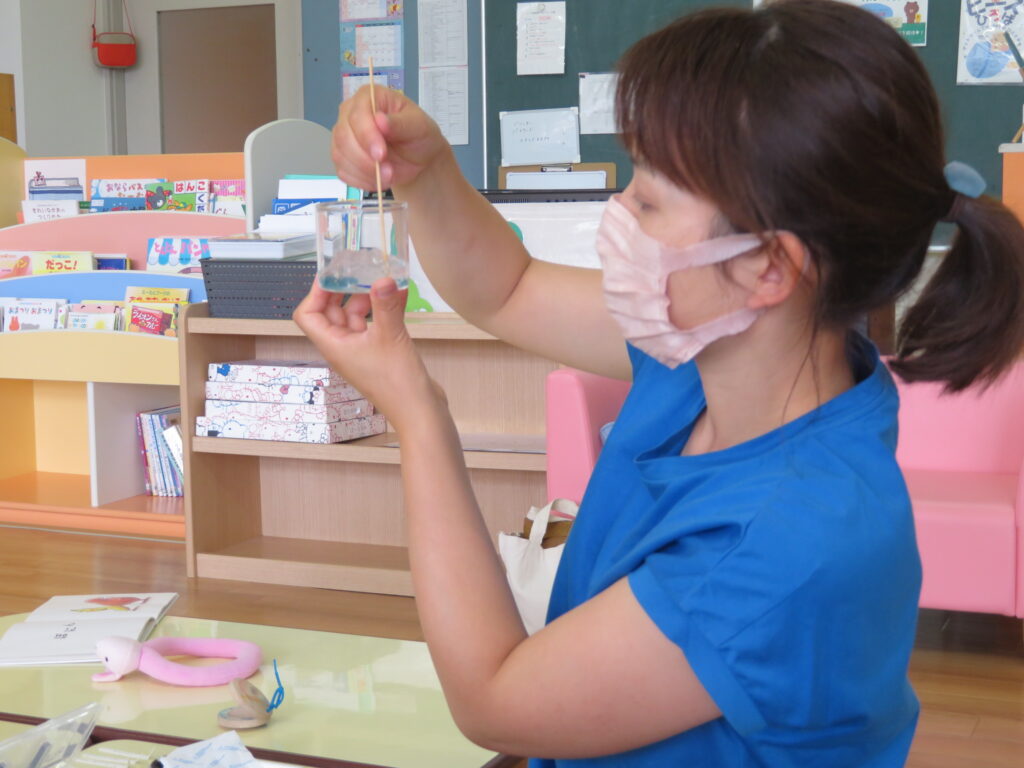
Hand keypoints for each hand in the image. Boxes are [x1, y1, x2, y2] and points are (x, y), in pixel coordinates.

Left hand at [292, 278, 445, 431]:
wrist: (419, 412)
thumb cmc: (398, 382)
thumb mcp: (390, 336)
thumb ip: (386, 305)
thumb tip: (382, 279)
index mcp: (334, 346)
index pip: (308, 315)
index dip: (315, 293)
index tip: (334, 274)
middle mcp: (343, 348)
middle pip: (331, 313)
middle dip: (343, 291)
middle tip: (358, 271)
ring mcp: (361, 352)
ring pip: (355, 318)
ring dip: (366, 299)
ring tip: (381, 280)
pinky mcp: (379, 353)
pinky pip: (374, 326)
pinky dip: (382, 310)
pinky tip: (399, 296)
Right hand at [332, 86, 448, 191]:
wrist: (417, 157)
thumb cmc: (418, 135)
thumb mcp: (419, 126)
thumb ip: (400, 123)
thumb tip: (380, 120)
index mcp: (369, 97)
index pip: (357, 115)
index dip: (366, 136)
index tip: (381, 154)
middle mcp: (350, 113)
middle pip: (343, 136)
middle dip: (365, 159)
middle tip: (388, 171)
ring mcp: (344, 136)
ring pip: (340, 155)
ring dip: (364, 172)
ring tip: (388, 176)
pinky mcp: (343, 157)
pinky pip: (343, 172)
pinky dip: (361, 180)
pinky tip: (378, 179)